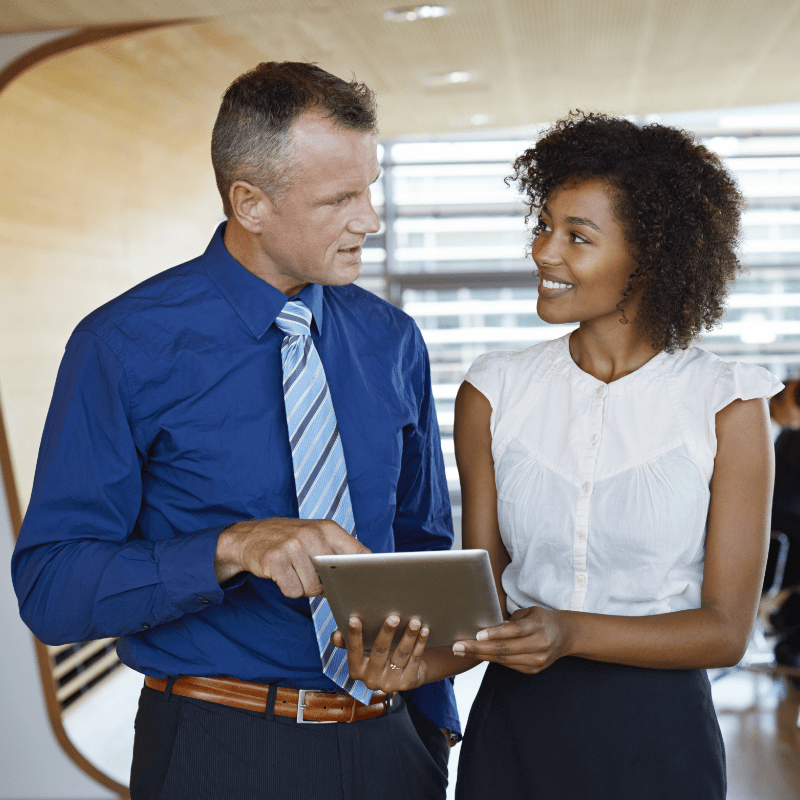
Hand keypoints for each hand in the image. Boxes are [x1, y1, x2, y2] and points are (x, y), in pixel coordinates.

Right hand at [214, 518, 369, 597]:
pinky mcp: (275, 560)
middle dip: (324, 583)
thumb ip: (337, 552)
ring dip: (303, 587)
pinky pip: (293, 591)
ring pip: (312, 588)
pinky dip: (288, 588)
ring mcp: (293, 546)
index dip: (362, 572)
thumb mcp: (316, 536)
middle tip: (310, 573)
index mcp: (328, 528)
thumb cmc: (289, 540)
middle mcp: (312, 534)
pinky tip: (282, 574)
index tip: (364, 583)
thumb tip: (359, 578)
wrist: (249, 536)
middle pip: (333, 578)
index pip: (358, 553)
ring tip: (294, 571)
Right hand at [331, 615, 429, 691]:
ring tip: (415, 622)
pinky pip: (414, 660)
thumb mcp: (363, 652)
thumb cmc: (379, 655)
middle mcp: (371, 681)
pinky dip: (420, 644)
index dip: (353, 636)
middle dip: (387, 634)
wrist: (403, 673)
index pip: (353, 652)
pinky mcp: (407, 683)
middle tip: (394, 617)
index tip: (354, 619)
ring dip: (408, 637)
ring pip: (400, 656)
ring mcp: (390, 684)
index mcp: (356, 670)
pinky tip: (424, 631)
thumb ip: (348, 643)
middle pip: (379, 653)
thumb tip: (335, 636)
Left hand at [452, 606, 566, 673]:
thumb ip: (510, 620)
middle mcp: (538, 645)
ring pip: (504, 660)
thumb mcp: (529, 612)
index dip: (494, 634)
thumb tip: (486, 626)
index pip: (513, 632)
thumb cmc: (542, 619)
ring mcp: (537, 660)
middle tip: (457, 646)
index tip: (476, 635)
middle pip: (504, 649)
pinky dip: (492, 659)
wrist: (565, 635)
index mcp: (536, 627)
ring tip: (461, 651)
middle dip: (477, 648)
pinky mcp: (533, 669)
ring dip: (480, 656)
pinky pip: (508, 665)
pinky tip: (478, 655)